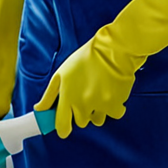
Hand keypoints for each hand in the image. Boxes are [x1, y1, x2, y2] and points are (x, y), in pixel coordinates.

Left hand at [34, 0, 167, 138]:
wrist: (124, 41)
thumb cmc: (96, 48)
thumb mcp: (70, 64)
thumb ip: (56, 87)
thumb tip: (43, 104)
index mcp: (71, 89)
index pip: (61, 120)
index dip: (58, 125)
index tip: (57, 126)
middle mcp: (86, 98)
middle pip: (79, 122)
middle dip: (79, 114)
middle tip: (81, 100)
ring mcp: (103, 100)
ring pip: (96, 119)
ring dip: (96, 110)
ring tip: (97, 93)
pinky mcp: (119, 100)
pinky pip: (114, 113)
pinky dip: (113, 106)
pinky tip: (112, 93)